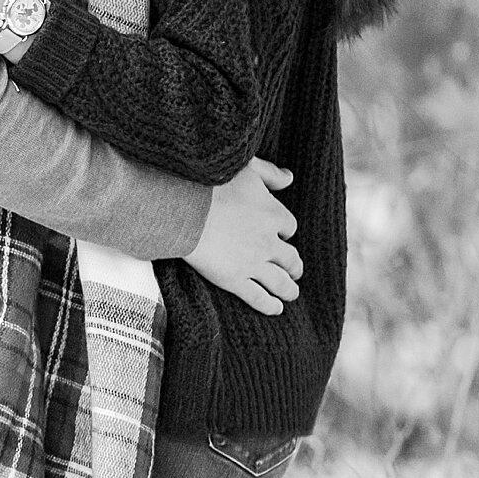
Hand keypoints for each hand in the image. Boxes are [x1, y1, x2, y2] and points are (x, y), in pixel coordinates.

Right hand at [183, 159, 301, 315]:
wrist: (184, 206)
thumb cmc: (210, 182)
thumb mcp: (246, 168)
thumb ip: (269, 173)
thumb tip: (289, 178)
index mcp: (273, 213)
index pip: (289, 226)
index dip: (285, 231)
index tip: (281, 234)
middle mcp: (268, 241)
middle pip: (291, 258)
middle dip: (294, 265)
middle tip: (295, 270)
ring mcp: (252, 263)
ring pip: (279, 281)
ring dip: (288, 288)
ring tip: (291, 293)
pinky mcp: (234, 280)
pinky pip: (258, 297)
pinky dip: (269, 305)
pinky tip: (276, 309)